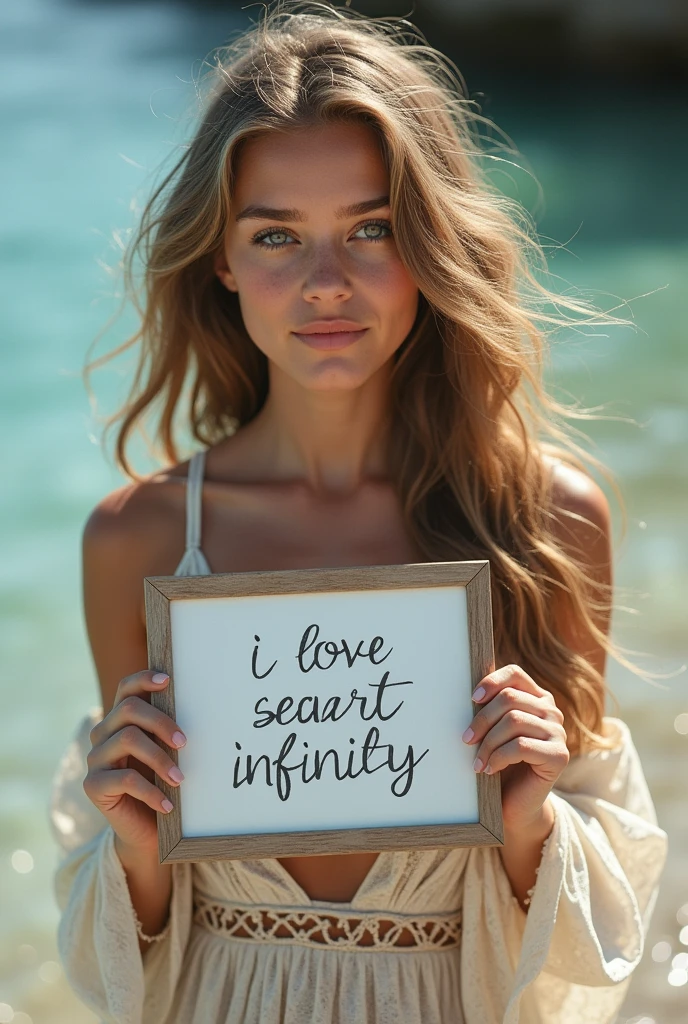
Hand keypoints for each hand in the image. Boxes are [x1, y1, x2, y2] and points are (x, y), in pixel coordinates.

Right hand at [83, 671, 186, 854]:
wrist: (146, 828)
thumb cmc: (161, 783)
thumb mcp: (167, 753)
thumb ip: (170, 732)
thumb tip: (201, 707)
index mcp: (120, 720)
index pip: (126, 688)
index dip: (144, 679)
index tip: (168, 680)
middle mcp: (103, 734)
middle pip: (129, 709)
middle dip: (161, 722)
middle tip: (185, 743)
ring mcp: (95, 759)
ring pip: (128, 739)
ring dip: (160, 758)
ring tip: (180, 778)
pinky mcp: (93, 785)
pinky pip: (125, 779)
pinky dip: (152, 791)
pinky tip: (168, 804)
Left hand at [462, 663, 568, 831]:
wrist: (515, 804)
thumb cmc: (501, 763)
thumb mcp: (494, 731)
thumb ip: (490, 708)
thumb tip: (469, 689)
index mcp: (536, 698)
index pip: (515, 674)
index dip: (492, 681)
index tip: (472, 698)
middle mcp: (551, 711)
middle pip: (509, 699)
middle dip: (482, 720)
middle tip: (466, 740)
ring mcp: (558, 733)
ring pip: (514, 721)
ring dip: (488, 743)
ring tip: (477, 761)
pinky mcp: (559, 755)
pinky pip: (521, 746)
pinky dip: (499, 757)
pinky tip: (490, 769)